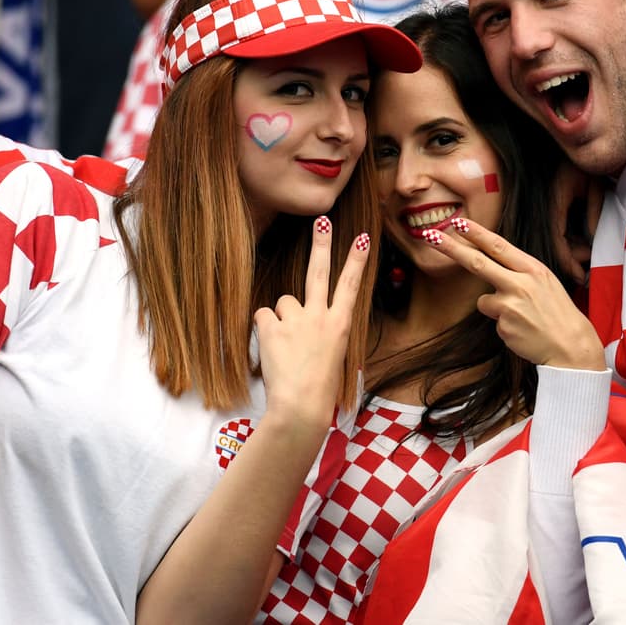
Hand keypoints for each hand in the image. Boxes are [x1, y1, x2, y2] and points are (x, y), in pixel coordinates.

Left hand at [254, 217, 370, 429]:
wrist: (301, 405)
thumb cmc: (318, 387)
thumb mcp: (332, 354)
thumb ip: (320, 329)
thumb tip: (296, 313)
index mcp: (340, 324)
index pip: (351, 284)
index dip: (356, 259)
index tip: (362, 237)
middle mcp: (321, 316)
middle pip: (319, 272)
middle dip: (322, 244)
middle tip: (321, 221)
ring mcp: (297, 319)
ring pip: (283, 302)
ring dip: (281, 319)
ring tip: (286, 346)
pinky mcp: (272, 326)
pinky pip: (263, 316)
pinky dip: (264, 330)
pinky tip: (272, 348)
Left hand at [423, 218, 605, 371]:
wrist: (571, 346)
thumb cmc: (558, 313)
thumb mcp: (545, 282)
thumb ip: (519, 272)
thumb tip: (490, 262)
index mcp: (533, 269)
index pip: (499, 247)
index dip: (477, 234)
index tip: (459, 223)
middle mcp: (521, 283)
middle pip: (478, 263)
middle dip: (453, 249)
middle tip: (432, 236)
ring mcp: (510, 305)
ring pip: (485, 300)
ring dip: (496, 308)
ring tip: (523, 317)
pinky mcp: (504, 326)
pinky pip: (494, 321)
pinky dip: (505, 325)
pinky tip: (523, 329)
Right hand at [551, 161, 603, 286]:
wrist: (579, 142)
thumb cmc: (587, 162)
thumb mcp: (595, 186)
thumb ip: (593, 211)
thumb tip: (591, 239)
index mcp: (556, 201)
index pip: (558, 238)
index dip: (567, 260)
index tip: (578, 277)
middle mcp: (549, 207)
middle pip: (556, 242)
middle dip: (572, 258)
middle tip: (587, 270)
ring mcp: (551, 207)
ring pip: (559, 237)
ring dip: (573, 250)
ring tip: (589, 257)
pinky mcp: (556, 207)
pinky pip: (561, 230)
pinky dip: (573, 240)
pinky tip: (585, 246)